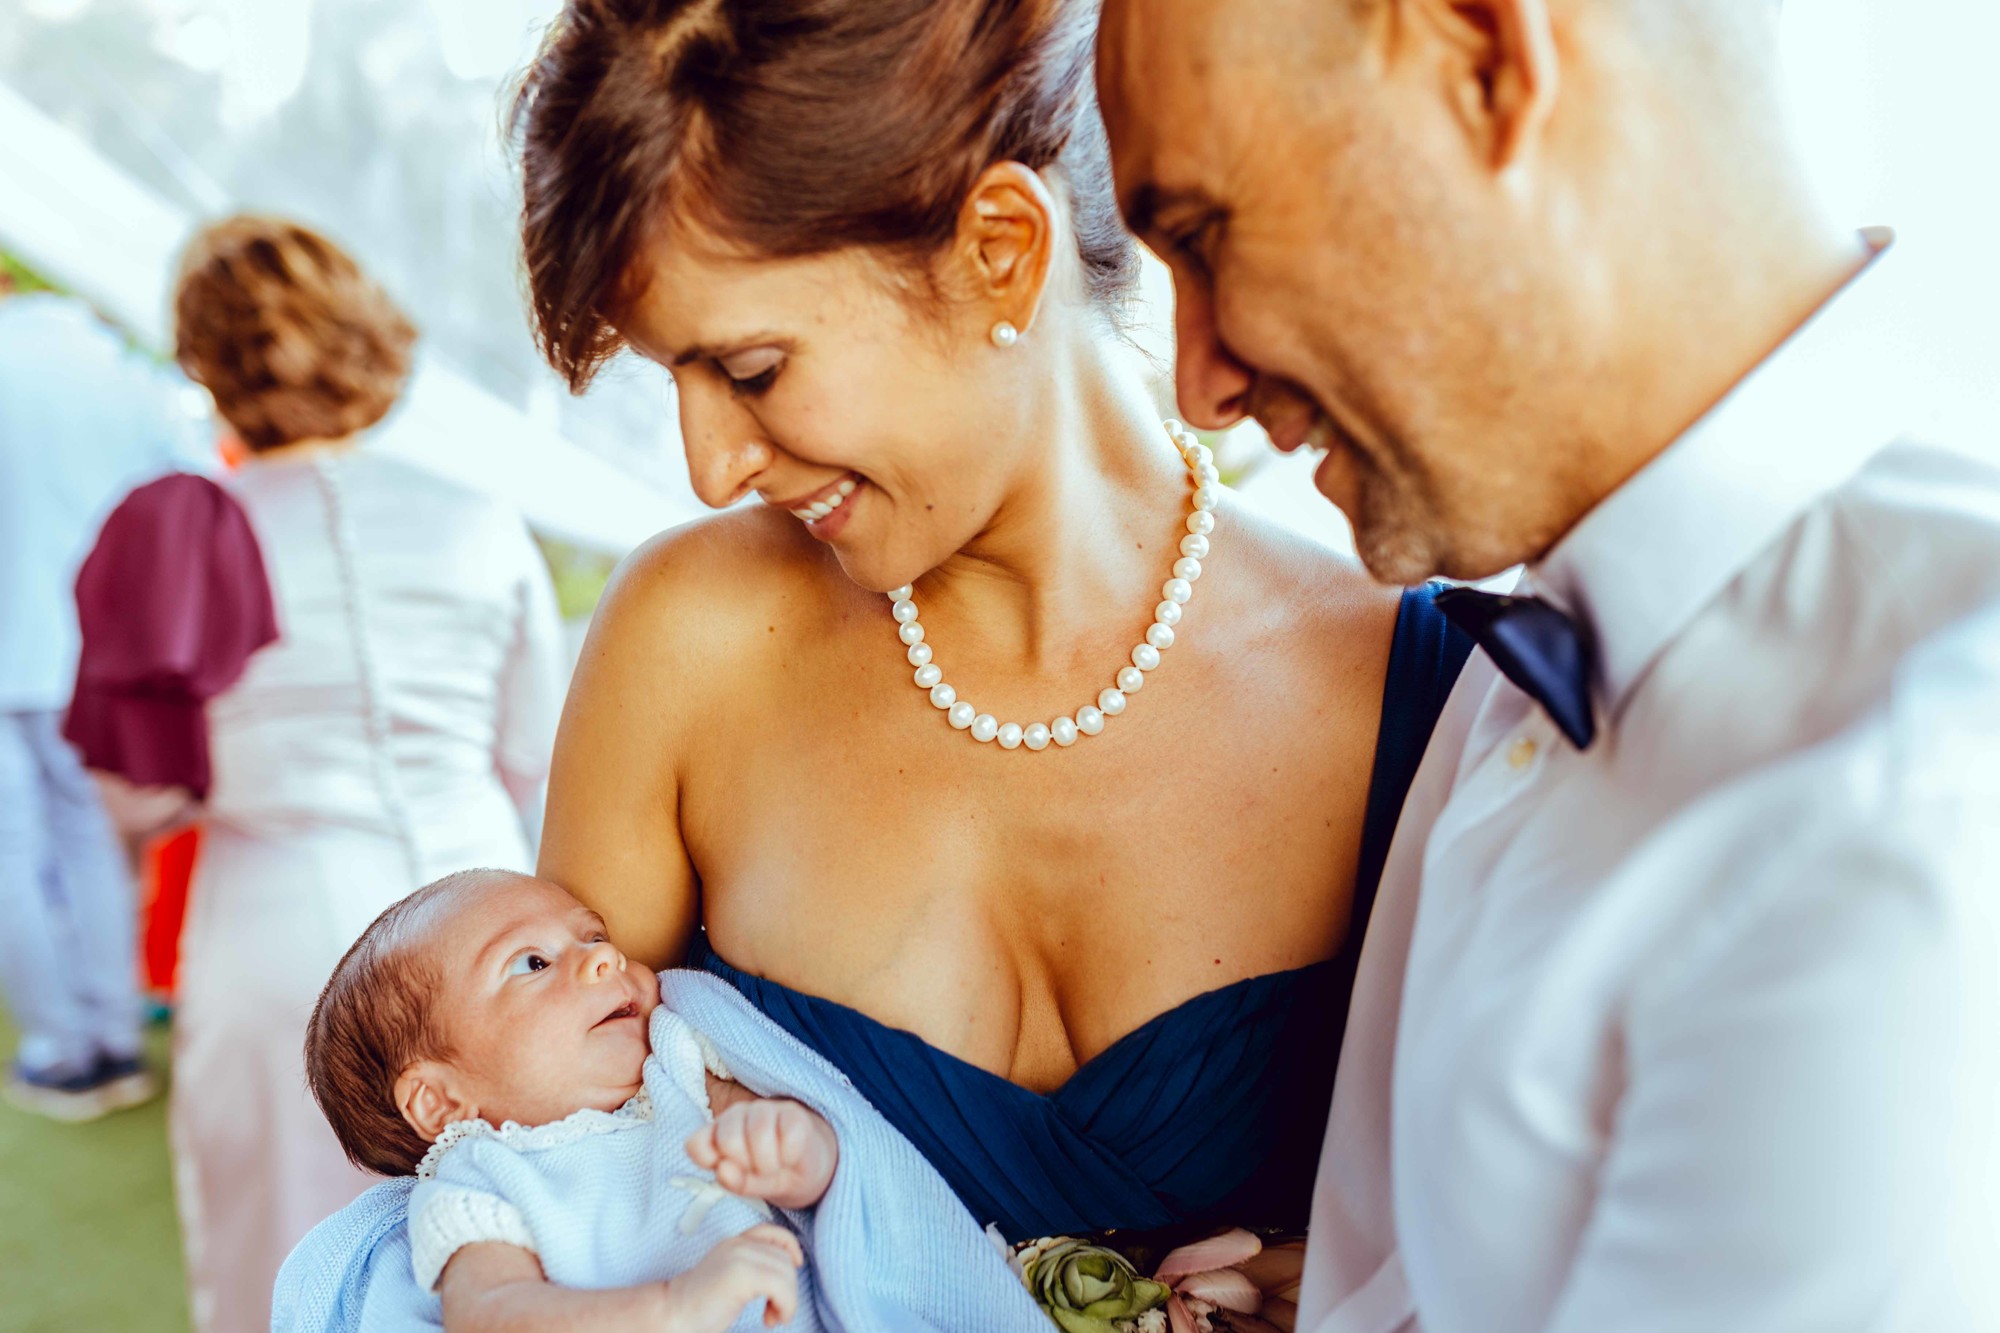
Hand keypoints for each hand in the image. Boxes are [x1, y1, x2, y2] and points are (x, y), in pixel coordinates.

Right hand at [657, 1226, 803, 1331]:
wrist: (673, 1314)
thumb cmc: (701, 1306)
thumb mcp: (730, 1278)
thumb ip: (752, 1268)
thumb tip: (786, 1272)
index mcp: (735, 1243)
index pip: (773, 1232)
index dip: (791, 1247)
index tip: (795, 1267)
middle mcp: (738, 1244)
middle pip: (785, 1259)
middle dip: (788, 1288)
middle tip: (774, 1312)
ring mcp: (740, 1257)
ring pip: (786, 1274)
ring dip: (788, 1301)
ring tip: (771, 1317)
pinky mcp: (742, 1274)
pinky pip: (781, 1288)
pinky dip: (785, 1307)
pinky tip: (770, 1319)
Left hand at [686, 1097, 838, 1209]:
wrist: (806, 1167)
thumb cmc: (769, 1174)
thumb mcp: (747, 1186)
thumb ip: (732, 1181)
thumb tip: (723, 1169)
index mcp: (716, 1134)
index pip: (695, 1143)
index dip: (709, 1161)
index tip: (727, 1171)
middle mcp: (736, 1116)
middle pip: (729, 1139)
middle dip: (745, 1165)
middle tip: (756, 1172)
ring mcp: (765, 1110)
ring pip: (759, 1132)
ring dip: (769, 1163)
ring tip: (774, 1168)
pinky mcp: (793, 1113)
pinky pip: (788, 1134)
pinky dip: (789, 1155)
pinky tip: (791, 1157)